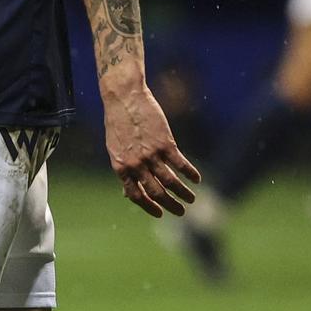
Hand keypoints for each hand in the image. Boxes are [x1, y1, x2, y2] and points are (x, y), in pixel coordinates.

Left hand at [102, 83, 200, 217]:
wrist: (124, 97)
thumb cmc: (117, 123)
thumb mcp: (114, 149)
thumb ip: (123, 170)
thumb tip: (127, 193)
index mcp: (120, 167)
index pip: (136, 196)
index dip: (149, 207)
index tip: (160, 213)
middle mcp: (136, 164)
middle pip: (156, 193)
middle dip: (170, 206)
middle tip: (181, 212)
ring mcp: (151, 155)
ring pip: (171, 182)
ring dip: (183, 193)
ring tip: (192, 199)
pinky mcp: (165, 143)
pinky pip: (181, 164)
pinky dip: (190, 174)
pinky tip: (197, 179)